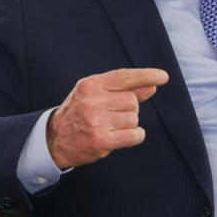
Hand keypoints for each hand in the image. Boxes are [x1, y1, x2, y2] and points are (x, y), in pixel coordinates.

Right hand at [47, 68, 168, 168]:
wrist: (54, 139)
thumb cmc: (79, 113)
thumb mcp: (96, 95)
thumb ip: (124, 90)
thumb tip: (152, 87)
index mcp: (90, 85)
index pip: (124, 77)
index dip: (146, 76)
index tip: (163, 77)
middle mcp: (92, 101)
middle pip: (132, 101)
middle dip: (129, 109)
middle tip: (112, 115)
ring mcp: (96, 122)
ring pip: (134, 119)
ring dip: (129, 124)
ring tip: (111, 126)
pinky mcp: (101, 141)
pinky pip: (134, 135)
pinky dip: (134, 136)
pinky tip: (122, 136)